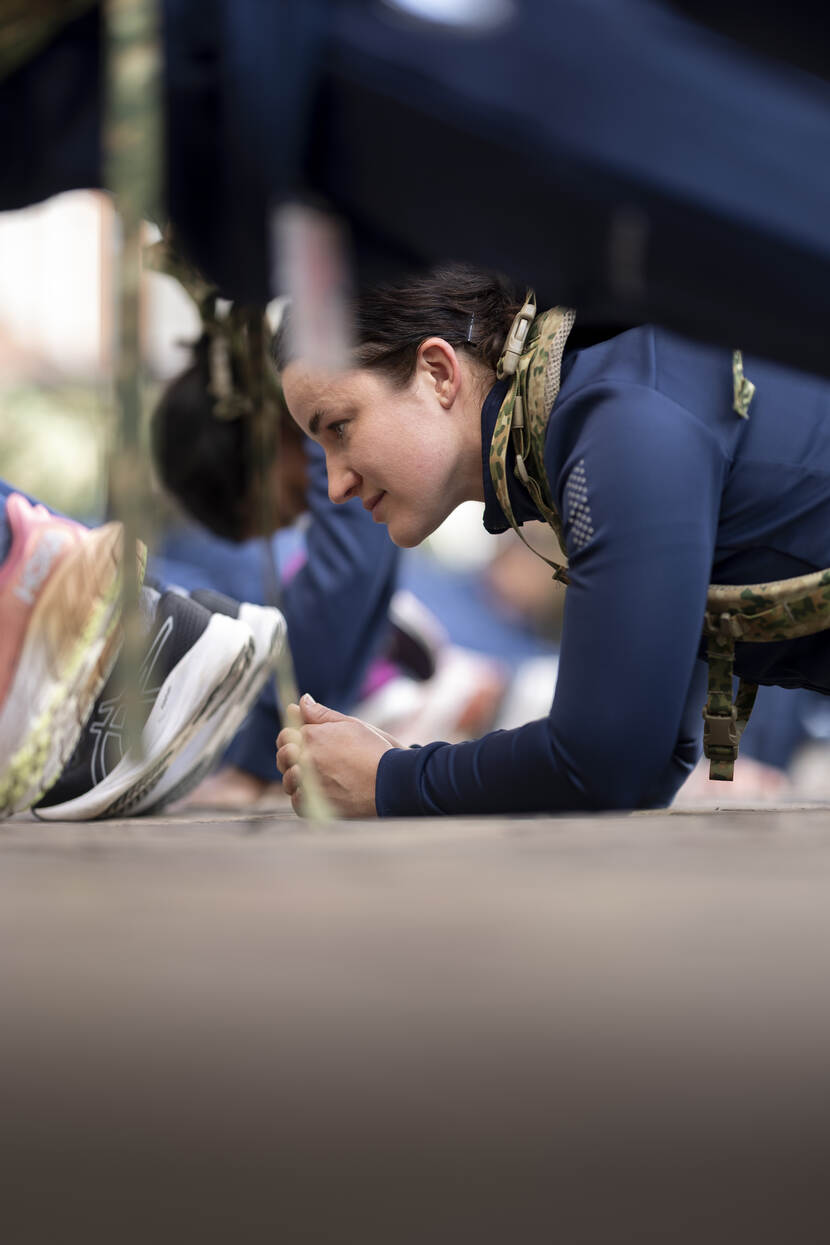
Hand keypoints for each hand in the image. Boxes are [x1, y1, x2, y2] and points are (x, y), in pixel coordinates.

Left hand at [276, 694, 400, 817]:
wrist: (391, 783)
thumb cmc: (374, 751)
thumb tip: (301, 701)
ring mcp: (308, 783)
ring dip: (296, 776)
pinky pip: (296, 800)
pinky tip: (318, 792)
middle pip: (283, 755)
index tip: (305, 741)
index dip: (294, 737)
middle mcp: (306, 759)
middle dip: (291, 754)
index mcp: (312, 736)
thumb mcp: (351, 724)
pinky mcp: (314, 806)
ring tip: (315, 776)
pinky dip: (304, 796)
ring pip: (287, 778)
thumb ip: (321, 714)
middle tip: (310, 759)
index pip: (286, 734)